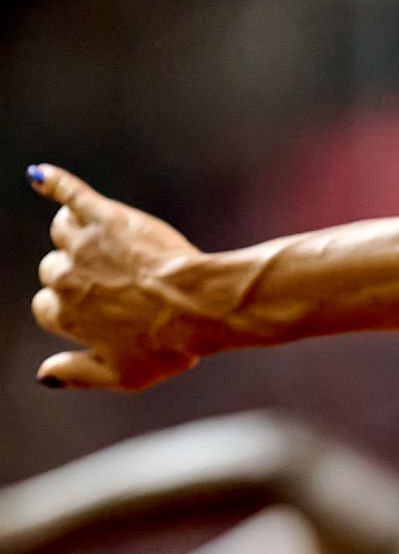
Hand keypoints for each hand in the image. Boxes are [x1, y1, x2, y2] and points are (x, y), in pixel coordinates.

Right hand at [27, 164, 204, 390]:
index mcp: (66, 315)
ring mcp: (83, 245)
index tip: (102, 314)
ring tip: (115, 250)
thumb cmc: (168, 343)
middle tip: (122, 286)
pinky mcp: (104, 217)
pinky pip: (69, 194)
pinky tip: (42, 178)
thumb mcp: (124, 376)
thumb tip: (42, 376)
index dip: (75, 312)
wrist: (202, 305)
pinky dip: (55, 184)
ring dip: (81, 241)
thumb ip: (78, 375)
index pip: (48, 309)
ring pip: (63, 235)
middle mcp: (64, 278)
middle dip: (81, 279)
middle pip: (54, 271)